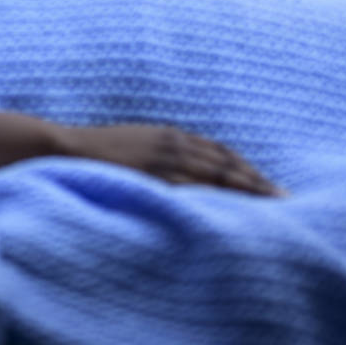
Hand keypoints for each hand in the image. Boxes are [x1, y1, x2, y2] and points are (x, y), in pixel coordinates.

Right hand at [57, 124, 281, 196]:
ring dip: (248, 188)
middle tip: (286, 197)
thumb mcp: (133, 147)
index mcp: (169, 135)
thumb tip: (177, 176)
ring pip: (217, 174)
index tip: (268, 184)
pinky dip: (217, 195)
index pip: (220, 151)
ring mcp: (163, 158)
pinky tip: (234, 209)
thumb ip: (158, 159)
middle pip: (227, 162)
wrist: (59, 146)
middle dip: (257, 180)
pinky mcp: (151, 174)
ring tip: (273, 205)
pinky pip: (193, 186)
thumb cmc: (92, 152)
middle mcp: (172, 143)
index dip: (246, 167)